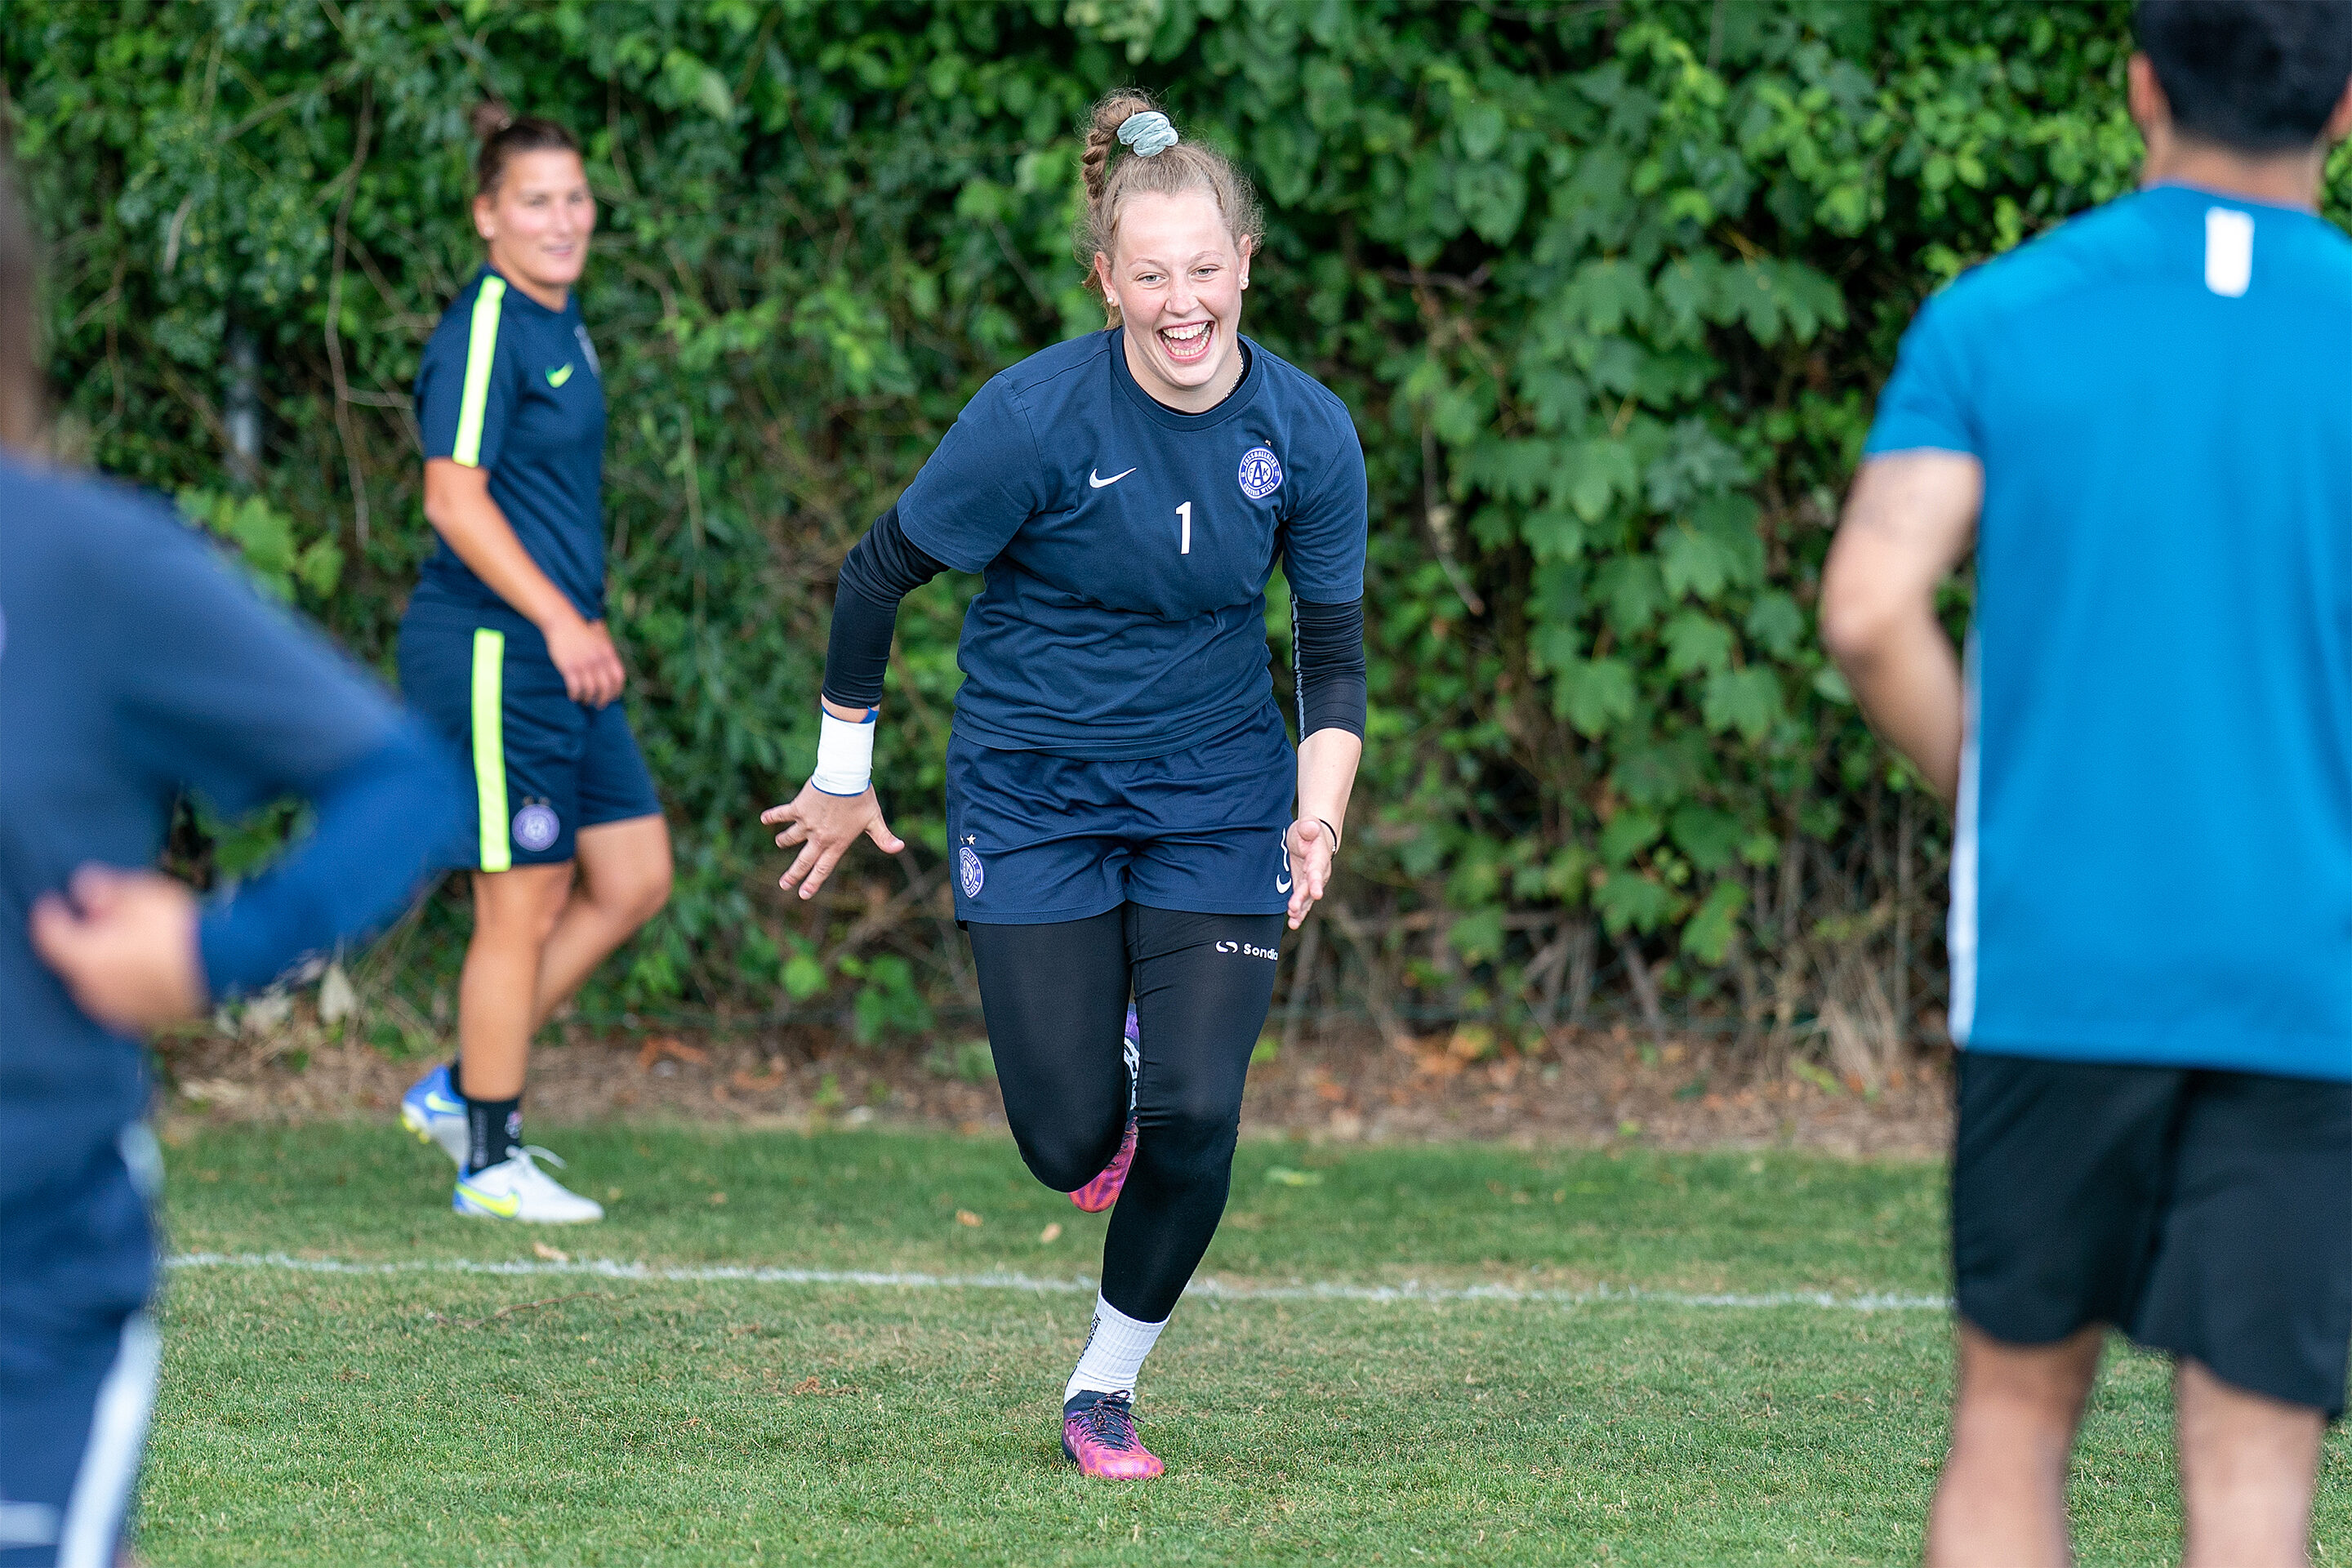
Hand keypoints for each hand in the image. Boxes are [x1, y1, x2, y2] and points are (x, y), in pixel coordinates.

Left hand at [29, 865, 207, 1032]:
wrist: (227, 967)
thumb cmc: (179, 928)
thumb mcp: (140, 896)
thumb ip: (105, 890)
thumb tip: (82, 885)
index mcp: (85, 959)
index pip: (49, 935)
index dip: (49, 914)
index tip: (53, 900)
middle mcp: (93, 990)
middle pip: (76, 961)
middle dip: (85, 940)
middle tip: (103, 920)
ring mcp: (119, 1010)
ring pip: (101, 982)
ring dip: (107, 964)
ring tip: (130, 945)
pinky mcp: (144, 1020)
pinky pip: (125, 997)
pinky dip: (129, 982)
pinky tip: (148, 967)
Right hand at [543, 614, 625, 706]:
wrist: (563, 622)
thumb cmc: (582, 631)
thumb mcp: (601, 639)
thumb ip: (608, 653)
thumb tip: (612, 671)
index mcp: (608, 654)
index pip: (618, 678)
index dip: (617, 691)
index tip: (613, 697)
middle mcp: (598, 660)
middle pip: (605, 688)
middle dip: (603, 700)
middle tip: (598, 705)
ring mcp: (584, 665)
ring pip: (590, 690)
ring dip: (587, 698)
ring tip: (584, 700)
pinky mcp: (569, 667)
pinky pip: (575, 688)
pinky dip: (575, 695)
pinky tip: (573, 696)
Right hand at [761, 780, 905, 900]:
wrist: (844, 777)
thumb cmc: (861, 798)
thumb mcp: (874, 819)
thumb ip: (884, 837)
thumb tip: (900, 848)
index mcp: (837, 843)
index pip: (823, 868)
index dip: (813, 882)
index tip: (803, 895)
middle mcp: (819, 837)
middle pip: (803, 861)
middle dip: (793, 875)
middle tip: (782, 884)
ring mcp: (807, 823)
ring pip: (790, 837)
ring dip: (784, 841)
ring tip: (779, 843)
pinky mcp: (798, 808)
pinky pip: (782, 814)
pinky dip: (772, 816)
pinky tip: (764, 819)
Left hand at [1282, 817, 1337, 929]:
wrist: (1313, 838)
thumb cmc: (1309, 831)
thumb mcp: (1308, 825)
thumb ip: (1308, 826)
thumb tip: (1309, 826)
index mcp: (1319, 857)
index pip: (1317, 871)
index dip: (1316, 882)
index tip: (1317, 894)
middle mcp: (1319, 873)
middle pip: (1310, 888)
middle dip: (1303, 899)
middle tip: (1294, 909)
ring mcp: (1311, 881)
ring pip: (1307, 898)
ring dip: (1300, 910)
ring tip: (1294, 922)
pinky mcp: (1303, 886)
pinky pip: (1302, 900)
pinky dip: (1298, 911)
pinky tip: (1293, 921)